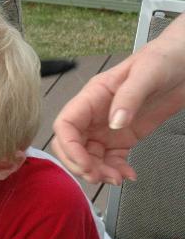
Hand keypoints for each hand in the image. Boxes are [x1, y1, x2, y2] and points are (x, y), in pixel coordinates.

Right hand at [53, 16, 184, 183]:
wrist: (184, 62)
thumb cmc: (163, 60)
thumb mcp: (146, 74)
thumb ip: (129, 98)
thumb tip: (115, 123)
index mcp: (92, 96)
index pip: (65, 124)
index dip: (69, 147)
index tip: (85, 164)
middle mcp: (95, 114)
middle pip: (72, 144)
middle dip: (80, 164)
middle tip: (100, 177)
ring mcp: (109, 127)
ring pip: (89, 155)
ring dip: (98, 171)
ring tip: (118, 178)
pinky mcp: (125, 137)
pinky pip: (111, 158)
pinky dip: (115, 170)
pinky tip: (128, 174)